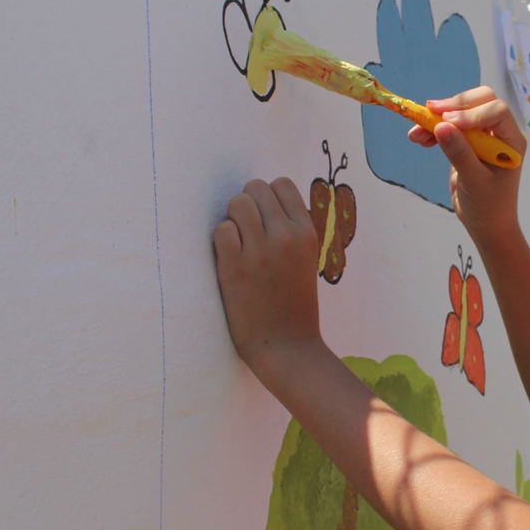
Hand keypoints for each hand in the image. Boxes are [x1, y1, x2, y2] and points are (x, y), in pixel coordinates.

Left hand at [213, 178, 320, 380]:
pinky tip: (228, 258)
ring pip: (237, 203)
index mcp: (308, 232)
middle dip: (247, 205)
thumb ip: (292, 229)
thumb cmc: (293, 302)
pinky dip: (221, 239)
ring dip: (233, 219)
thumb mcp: (306, 259)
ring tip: (237, 244)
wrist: (287, 346)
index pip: (281, 184)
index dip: (267, 197)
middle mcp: (287, 236)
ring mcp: (261, 251)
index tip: (264, 219)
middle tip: (247, 233)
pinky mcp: (236, 267)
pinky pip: (221, 228)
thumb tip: (263, 199)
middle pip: (255, 188)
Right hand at [412, 87, 526, 244]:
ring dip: (437, 117)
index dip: (472, 113)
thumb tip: (441, 126)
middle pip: (480, 101)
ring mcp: (483, 135)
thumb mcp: (474, 181)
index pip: (497, 111)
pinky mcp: (467, 142)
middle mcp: (499, 132)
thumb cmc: (488, 206)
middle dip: (454, 105)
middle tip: (430, 112)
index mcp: (511, 140)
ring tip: (416, 132)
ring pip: (461, 111)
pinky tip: (419, 138)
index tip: (449, 124)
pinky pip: (450, 126)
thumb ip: (459, 153)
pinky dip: (434, 128)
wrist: (485, 224)